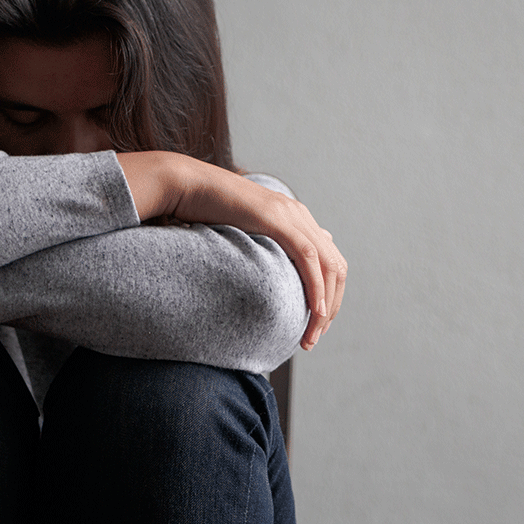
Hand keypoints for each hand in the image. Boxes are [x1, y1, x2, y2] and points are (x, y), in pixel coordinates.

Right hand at [118, 152, 346, 350]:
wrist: (188, 186)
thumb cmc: (205, 212)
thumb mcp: (242, 233)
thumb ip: (263, 246)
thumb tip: (274, 267)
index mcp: (295, 219)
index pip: (329, 261)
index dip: (328, 295)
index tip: (313, 324)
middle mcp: (299, 216)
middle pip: (336, 267)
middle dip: (331, 307)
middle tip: (313, 337)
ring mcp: (291, 216)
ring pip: (328, 266)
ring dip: (325, 306)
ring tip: (312, 335)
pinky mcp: (278, 220)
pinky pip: (309, 258)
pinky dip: (316, 287)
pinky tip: (314, 311)